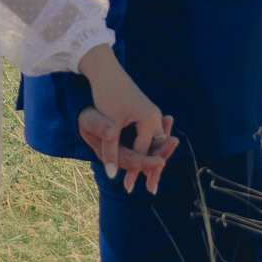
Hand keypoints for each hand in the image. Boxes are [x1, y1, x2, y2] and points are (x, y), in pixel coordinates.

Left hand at [78, 48, 177, 193]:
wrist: (106, 70)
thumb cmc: (106, 96)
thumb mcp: (109, 126)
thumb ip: (111, 151)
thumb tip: (111, 175)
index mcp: (150, 121)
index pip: (143, 153)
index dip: (135, 172)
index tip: (128, 188)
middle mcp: (155, 118)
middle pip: (154, 151)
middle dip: (151, 170)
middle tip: (150, 191)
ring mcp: (153, 114)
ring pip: (154, 144)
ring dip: (151, 160)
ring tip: (150, 179)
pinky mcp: (147, 112)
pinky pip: (151, 137)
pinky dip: (148, 149)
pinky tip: (144, 158)